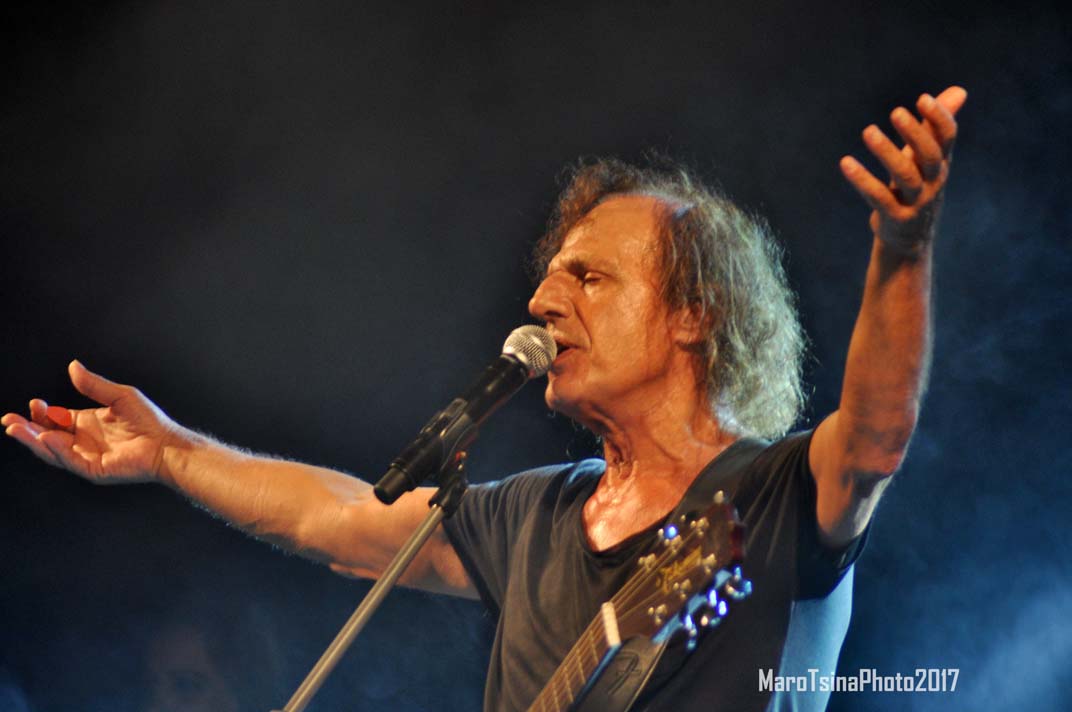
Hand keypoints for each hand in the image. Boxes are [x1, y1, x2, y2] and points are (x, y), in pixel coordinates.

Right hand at [2, 360, 181, 483]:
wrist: (167, 443)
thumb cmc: (149, 421)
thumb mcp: (118, 395)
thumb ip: (94, 385)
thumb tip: (73, 366)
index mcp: (87, 423)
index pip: (55, 419)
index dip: (42, 413)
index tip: (34, 403)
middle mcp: (83, 441)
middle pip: (47, 436)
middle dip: (27, 429)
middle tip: (8, 420)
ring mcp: (87, 456)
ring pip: (52, 451)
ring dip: (33, 441)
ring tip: (16, 429)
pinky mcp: (94, 470)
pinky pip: (70, 461)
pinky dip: (57, 451)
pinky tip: (47, 438)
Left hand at [840, 86, 966, 255]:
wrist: (910, 240)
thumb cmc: (916, 189)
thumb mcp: (926, 159)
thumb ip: (935, 127)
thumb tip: (959, 90)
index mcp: (940, 164)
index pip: (948, 138)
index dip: (939, 118)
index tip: (923, 98)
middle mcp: (933, 182)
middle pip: (931, 156)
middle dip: (915, 133)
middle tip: (896, 111)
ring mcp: (916, 202)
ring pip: (905, 176)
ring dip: (887, 152)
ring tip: (869, 131)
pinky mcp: (896, 218)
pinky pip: (879, 197)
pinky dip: (863, 180)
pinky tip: (846, 163)